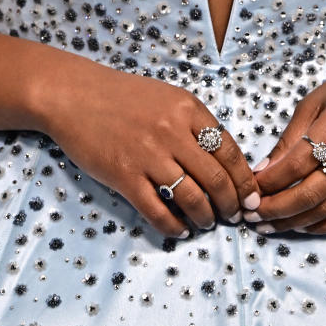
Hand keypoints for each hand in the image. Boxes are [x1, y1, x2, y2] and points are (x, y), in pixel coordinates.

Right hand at [42, 61, 261, 236]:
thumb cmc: (122, 97)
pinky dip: (174, 227)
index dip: (245, 181)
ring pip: (192, 199)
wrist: (74, 95)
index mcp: (188, 108)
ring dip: (206, 218)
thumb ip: (194, 124)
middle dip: (232, 205)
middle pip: (217, 180)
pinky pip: (158, 211)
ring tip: (207, 223)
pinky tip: (179, 230)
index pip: (230, 152)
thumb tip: (223, 161)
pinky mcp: (124, 175)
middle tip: (234, 217)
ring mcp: (148, 155)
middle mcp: (173, 131)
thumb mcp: (167, 98)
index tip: (251, 198)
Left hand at [251, 58, 325, 233]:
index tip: (249, 190)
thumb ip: (290, 137)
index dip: (269, 182)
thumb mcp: (316, 101)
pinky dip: (323, 226)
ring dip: (294, 222)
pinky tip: (301, 226)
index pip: (296, 164)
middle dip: (276, 209)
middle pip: (310, 192)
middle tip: (252, 216)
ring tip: (269, 225)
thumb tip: (263, 171)